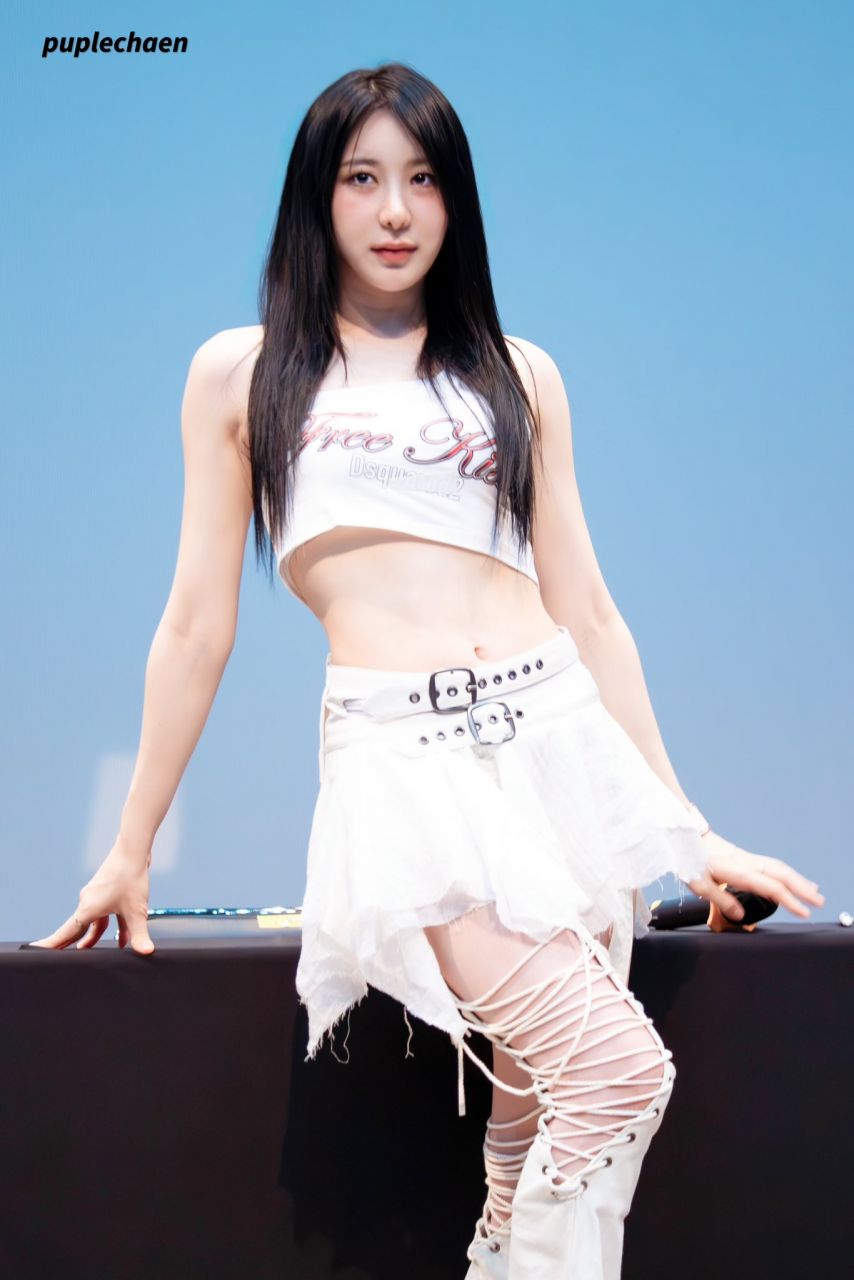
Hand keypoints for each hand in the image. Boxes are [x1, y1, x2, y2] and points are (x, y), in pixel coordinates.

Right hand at [30, 839, 155, 954]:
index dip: (53, 944)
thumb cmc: (130, 877)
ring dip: (95, 936)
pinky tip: (122, 938)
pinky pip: (105, 914)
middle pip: (77, 929)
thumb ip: (139, 935)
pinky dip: (112, 925)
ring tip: (98, 952)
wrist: (133, 851)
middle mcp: (88, 903)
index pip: (66, 933)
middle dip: (72, 944)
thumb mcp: (137, 911)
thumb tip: (146, 952)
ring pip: (94, 922)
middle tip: (62, 958)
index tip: (37, 950)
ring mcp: (97, 896)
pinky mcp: (107, 892)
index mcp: (87, 909)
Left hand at [683, 829, 825, 924]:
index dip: (789, 901)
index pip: (770, 887)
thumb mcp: (699, 883)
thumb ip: (720, 899)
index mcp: (738, 870)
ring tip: (813, 891)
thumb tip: (740, 915)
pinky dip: (786, 873)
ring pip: (779, 868)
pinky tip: (790, 879)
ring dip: (797, 879)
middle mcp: (746, 863)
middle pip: (782, 874)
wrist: (685, 836)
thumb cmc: (690, 859)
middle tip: (819, 901)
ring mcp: (746, 858)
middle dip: (802, 888)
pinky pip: (771, 865)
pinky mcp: (743, 858)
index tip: (803, 912)